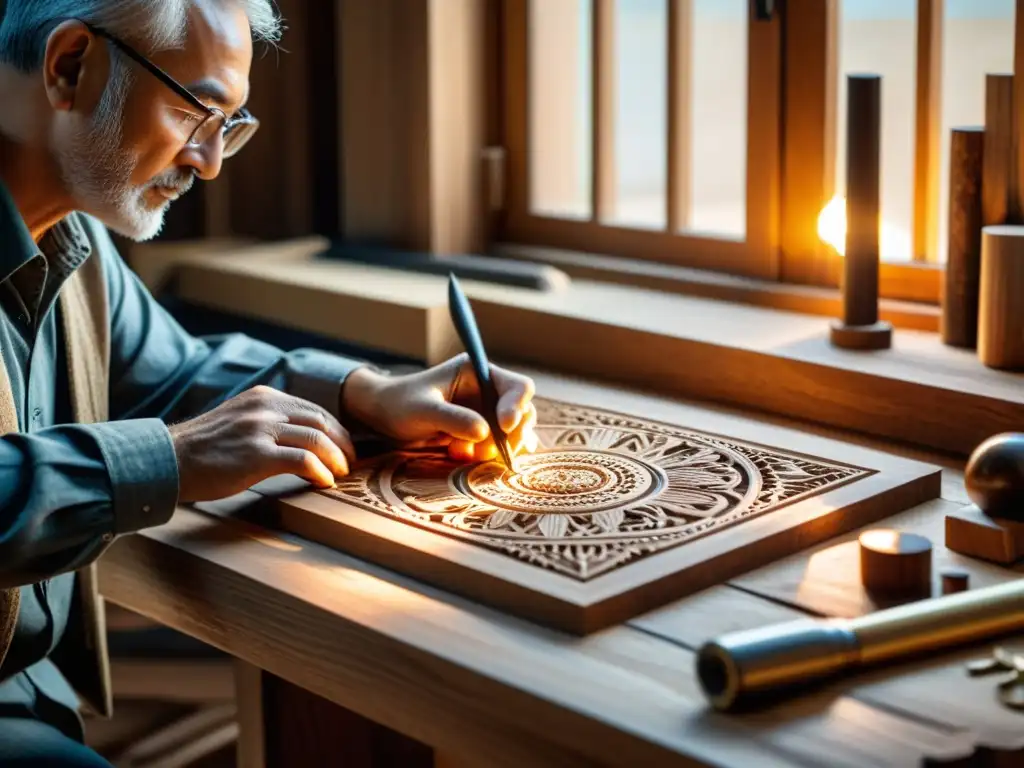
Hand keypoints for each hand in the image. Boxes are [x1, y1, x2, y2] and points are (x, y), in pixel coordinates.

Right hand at [168, 385, 355, 501]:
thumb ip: (266, 421)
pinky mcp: (257, 454)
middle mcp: (265, 407)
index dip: (334, 428)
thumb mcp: (238, 420)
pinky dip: (320, 471)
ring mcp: (261, 429)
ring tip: (341, 473)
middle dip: (342, 442)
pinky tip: (324, 482)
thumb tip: (299, 438)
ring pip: (316, 439)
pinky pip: (303, 460)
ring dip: (335, 458)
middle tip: (351, 462)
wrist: (168, 461)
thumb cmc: (203, 450)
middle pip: (320, 421)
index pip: (312, 408)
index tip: (343, 446)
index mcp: (263, 396)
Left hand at [342, 354, 538, 461]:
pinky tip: (461, 456)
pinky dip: (488, 457)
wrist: (383, 417)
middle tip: (491, 452)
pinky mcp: (478, 434)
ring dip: (499, 449)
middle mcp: (487, 391)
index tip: (505, 427)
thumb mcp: (423, 410)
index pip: (518, 387)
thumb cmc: (400, 403)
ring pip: (513, 434)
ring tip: (468, 454)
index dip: (517, 406)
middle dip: (513, 434)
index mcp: (478, 373)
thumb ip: (453, 418)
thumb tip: (485, 432)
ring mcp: (485, 414)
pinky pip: (498, 448)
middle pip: (523, 413)